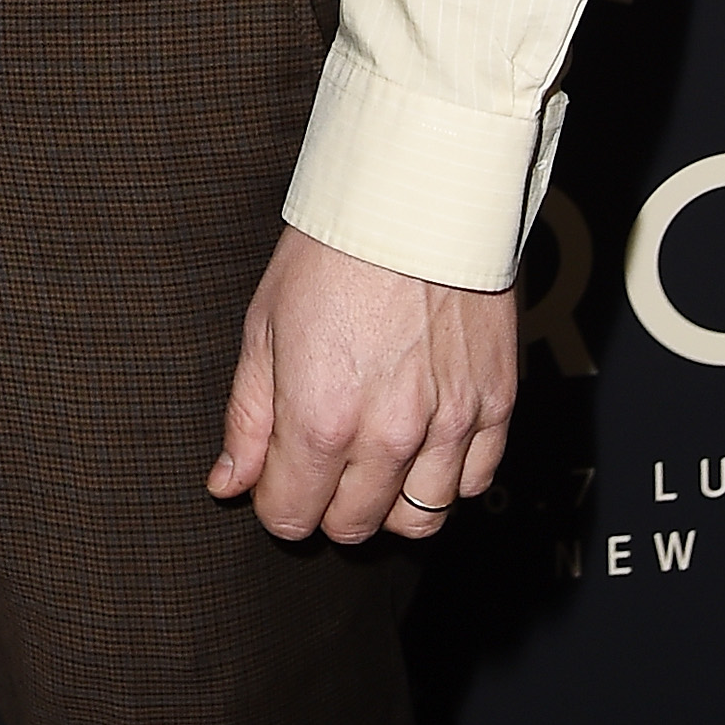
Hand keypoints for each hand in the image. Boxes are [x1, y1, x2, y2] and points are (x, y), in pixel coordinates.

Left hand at [207, 226, 516, 543]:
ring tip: (373, 460)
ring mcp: (450, 425)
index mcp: (320, 420)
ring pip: (420, 518)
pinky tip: (424, 445)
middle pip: (354, 526)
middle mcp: (388, 436)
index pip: (291, 517)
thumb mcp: (263, 329)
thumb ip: (247, 419)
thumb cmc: (330, 253)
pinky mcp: (496, 404)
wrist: (413, 198)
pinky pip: (475, 481)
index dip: (275, 501)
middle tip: (320, 463)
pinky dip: (447, 477)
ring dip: (389, 502)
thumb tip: (228, 483)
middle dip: (326, 505)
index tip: (276, 475)